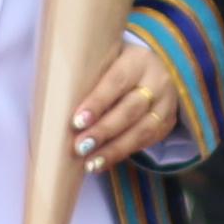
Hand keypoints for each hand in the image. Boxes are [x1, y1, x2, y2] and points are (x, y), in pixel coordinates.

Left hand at [69, 34, 184, 169]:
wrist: (158, 68)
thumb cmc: (118, 66)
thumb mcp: (107, 61)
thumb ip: (90, 77)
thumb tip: (56, 105)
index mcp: (138, 61)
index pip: (116, 81)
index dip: (97, 103)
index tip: (76, 121)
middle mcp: (157, 81)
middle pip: (130, 110)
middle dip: (104, 131)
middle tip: (79, 147)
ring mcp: (166, 105)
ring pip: (141, 131)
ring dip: (113, 150)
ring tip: (90, 163)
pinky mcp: (167, 124)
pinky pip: (145, 142)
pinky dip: (121, 155)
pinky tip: (101, 162)